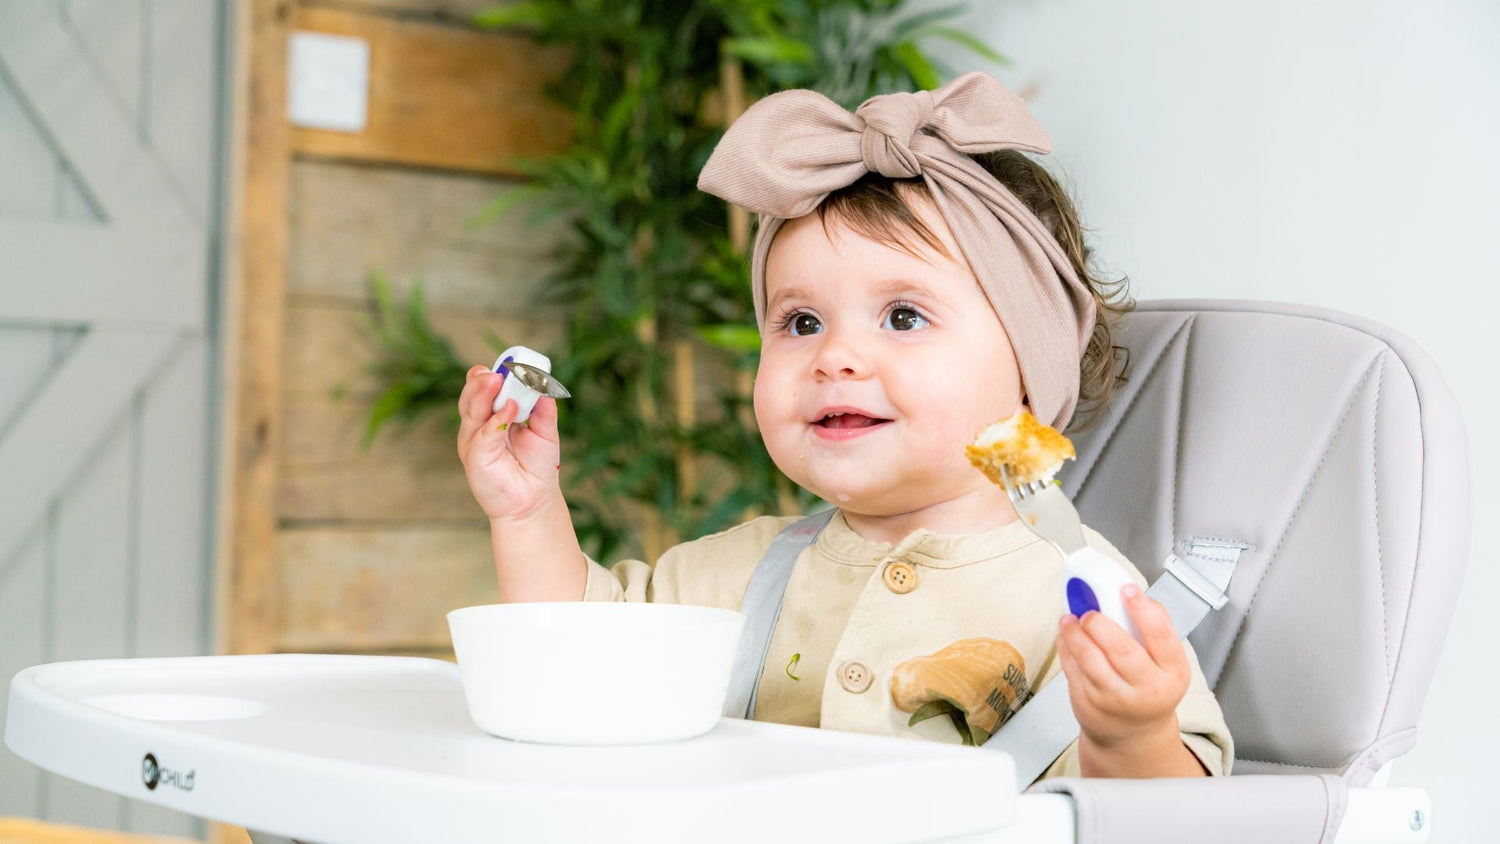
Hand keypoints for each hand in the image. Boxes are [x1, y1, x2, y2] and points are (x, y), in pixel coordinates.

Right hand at [456, 364, 562, 521]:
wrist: (533, 501)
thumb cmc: (536, 467)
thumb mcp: (544, 430)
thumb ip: (542, 406)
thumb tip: (542, 383)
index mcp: (491, 416)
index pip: (482, 390)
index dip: (487, 376)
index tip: (502, 365)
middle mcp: (478, 427)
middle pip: (472, 396)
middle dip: (481, 381)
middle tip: (496, 371)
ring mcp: (473, 441)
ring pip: (471, 410)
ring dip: (484, 393)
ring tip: (497, 380)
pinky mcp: (475, 457)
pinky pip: (484, 434)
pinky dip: (496, 419)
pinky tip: (511, 409)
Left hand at [1056, 584, 1189, 750]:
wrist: (1133, 735)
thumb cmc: (1149, 689)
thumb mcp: (1164, 665)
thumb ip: (1150, 633)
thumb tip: (1121, 593)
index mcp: (1172, 673)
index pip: (1161, 636)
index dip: (1143, 609)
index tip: (1127, 589)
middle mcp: (1147, 689)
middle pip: (1120, 649)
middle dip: (1099, 623)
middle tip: (1090, 612)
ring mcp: (1115, 700)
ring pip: (1089, 659)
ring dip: (1075, 632)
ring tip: (1071, 620)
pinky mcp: (1088, 704)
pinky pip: (1072, 669)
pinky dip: (1065, 647)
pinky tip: (1066, 636)